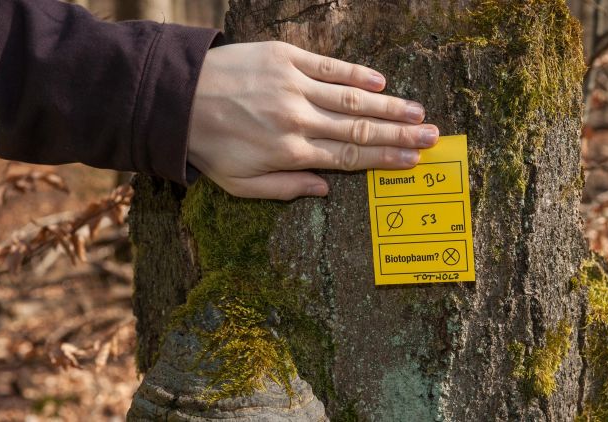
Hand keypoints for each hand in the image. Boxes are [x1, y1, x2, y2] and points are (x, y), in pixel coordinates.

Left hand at [187, 41, 438, 199]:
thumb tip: (325, 191)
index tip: (412, 161)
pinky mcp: (283, 57)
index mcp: (289, 153)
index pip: (348, 159)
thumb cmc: (208, 145)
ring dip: (388, 107)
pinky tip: (381, 82)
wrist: (175, 98)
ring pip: (351, 99)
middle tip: (432, 137)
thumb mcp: (239, 185)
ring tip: (418, 112)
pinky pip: (328, 66)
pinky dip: (356, 74)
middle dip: (399, 135)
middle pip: (359, 130)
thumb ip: (285, 190)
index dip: (384, 161)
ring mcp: (292, 87)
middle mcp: (297, 121)